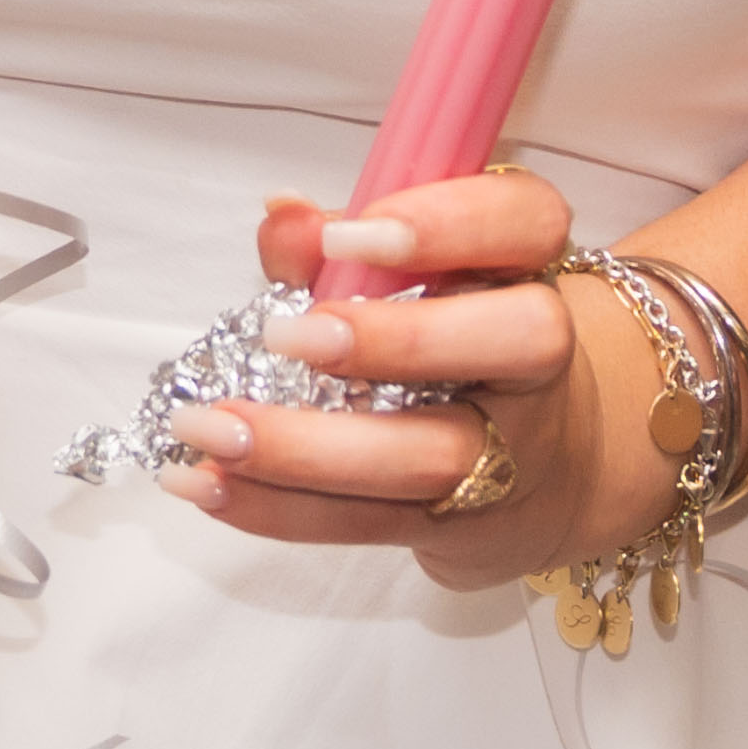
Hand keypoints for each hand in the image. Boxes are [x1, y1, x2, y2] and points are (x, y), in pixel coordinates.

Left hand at [169, 173, 591, 568]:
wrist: (541, 463)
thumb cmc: (451, 335)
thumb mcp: (409, 275)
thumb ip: (337, 240)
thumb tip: (285, 220)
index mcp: (526, 267)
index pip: (527, 221)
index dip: (447, 223)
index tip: (347, 232)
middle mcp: (538, 360)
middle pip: (518, 341)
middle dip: (396, 339)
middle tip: (285, 336)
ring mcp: (511, 453)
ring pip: (430, 456)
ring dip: (304, 448)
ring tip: (209, 429)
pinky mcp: (461, 528)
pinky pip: (369, 523)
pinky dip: (278, 508)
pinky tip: (205, 484)